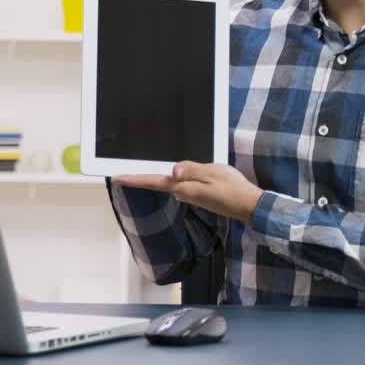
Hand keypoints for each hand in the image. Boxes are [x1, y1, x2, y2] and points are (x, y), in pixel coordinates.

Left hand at [113, 161, 264, 223]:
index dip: (134, 180)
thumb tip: (173, 170)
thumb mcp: (212, 172)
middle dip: (149, 173)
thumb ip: (191, 170)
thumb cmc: (232, 188)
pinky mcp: (198, 196)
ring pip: (175, 181)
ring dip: (171, 173)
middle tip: (133, 166)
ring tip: (164, 158)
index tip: (117, 178)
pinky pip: (184, 183)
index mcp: (184, 188)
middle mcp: (183, 194)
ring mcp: (190, 196)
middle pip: (162, 181)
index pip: (154, 182)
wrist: (247, 205)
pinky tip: (190, 170)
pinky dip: (183, 176)